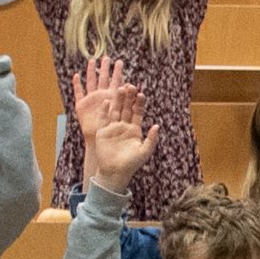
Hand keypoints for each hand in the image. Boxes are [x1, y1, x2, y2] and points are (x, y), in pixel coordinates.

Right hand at [75, 59, 152, 189]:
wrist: (115, 172)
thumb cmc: (131, 164)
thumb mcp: (144, 151)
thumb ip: (151, 139)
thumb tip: (157, 125)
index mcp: (135, 129)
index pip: (138, 113)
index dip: (139, 104)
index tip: (141, 94)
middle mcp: (124, 126)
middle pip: (126, 108)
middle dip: (128, 98)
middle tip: (130, 85)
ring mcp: (113, 128)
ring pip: (115, 111)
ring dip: (117, 100)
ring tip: (119, 89)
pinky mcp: (102, 132)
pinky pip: (103, 119)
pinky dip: (105, 111)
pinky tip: (107, 102)